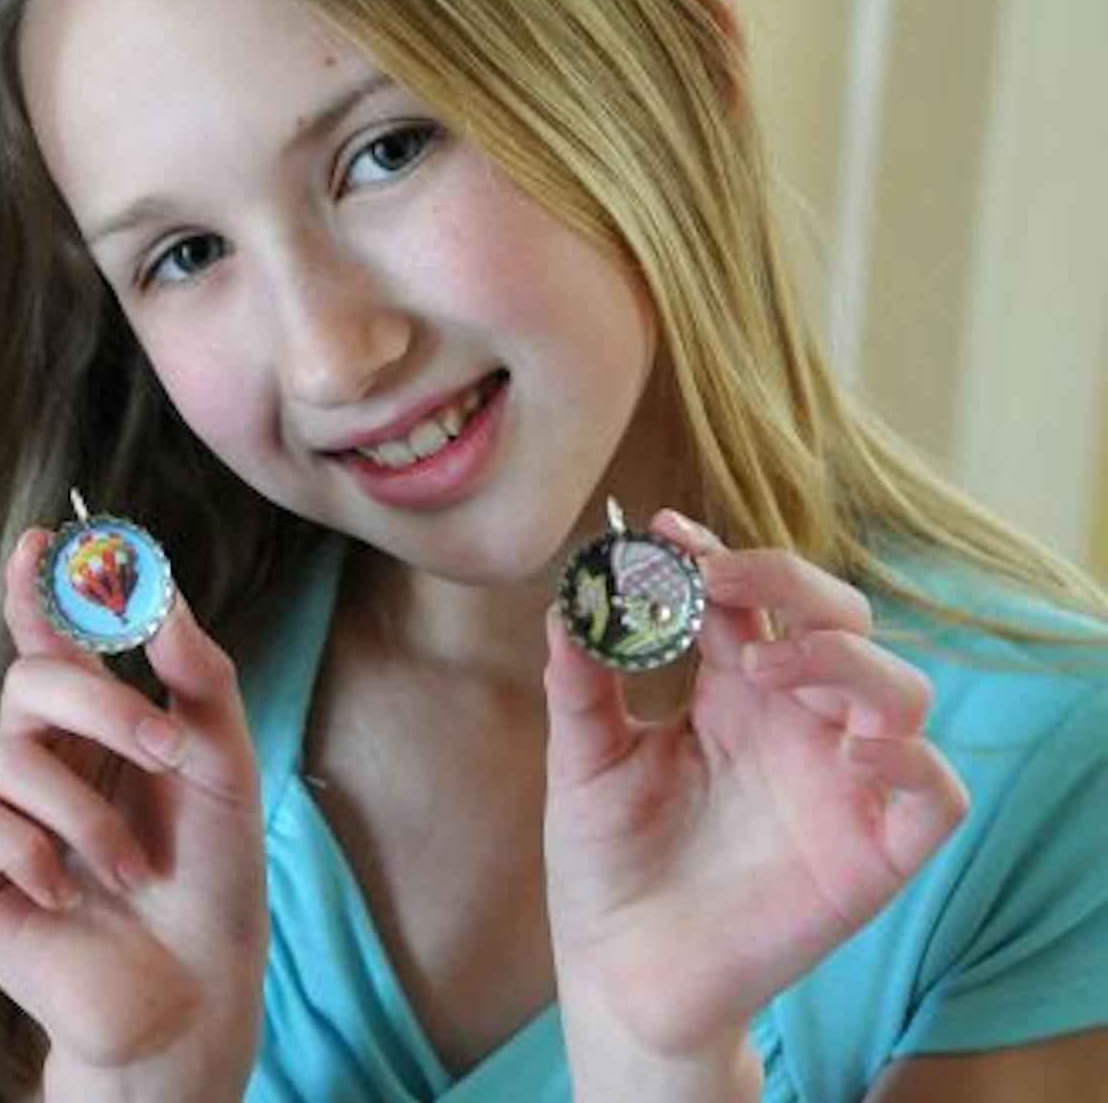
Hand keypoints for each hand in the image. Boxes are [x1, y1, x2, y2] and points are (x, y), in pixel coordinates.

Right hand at [0, 529, 265, 1102]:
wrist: (189, 993)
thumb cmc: (210, 881)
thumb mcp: (223, 766)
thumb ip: (196, 675)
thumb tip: (163, 589)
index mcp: (93, 725)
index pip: (52, 638)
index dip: (40, 587)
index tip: (43, 539)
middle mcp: (34, 756)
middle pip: (32, 681)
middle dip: (102, 706)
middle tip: (168, 750)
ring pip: (12, 759)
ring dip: (89, 817)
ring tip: (130, 874)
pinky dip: (32, 855)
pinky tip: (65, 897)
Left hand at [543, 511, 968, 1090]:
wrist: (620, 973)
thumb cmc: (606, 865)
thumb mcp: (583, 763)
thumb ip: (581, 686)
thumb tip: (567, 603)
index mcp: (730, 694)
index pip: (751, 601)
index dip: (721, 557)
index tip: (667, 531)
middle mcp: (795, 725)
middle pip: (839, 621)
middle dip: (792, 583)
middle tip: (723, 582)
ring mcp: (840, 785)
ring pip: (900, 690)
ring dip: (844, 659)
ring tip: (767, 669)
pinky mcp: (874, 854)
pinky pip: (936, 792)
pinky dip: (911, 758)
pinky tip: (851, 749)